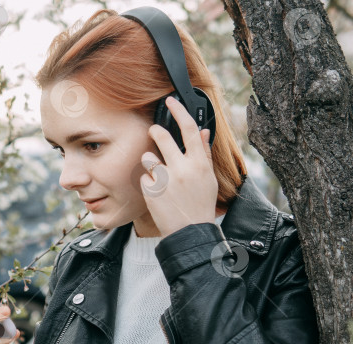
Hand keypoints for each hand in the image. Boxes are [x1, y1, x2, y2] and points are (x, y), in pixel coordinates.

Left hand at [140, 95, 217, 236]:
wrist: (190, 232)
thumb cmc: (201, 204)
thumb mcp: (208, 179)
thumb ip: (203, 154)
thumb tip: (202, 132)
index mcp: (198, 164)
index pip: (189, 129)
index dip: (179, 111)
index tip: (170, 101)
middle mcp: (182, 169)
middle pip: (162, 137)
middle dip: (155, 132)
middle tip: (154, 132)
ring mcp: (164, 180)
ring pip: (148, 157)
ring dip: (150, 162)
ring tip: (159, 174)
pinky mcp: (150, 191)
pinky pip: (144, 177)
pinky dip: (148, 183)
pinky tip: (158, 194)